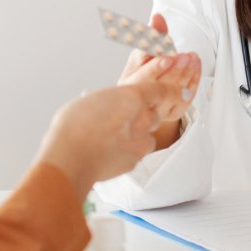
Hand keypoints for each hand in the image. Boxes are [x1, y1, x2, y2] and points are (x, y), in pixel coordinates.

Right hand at [36, 57, 190, 198]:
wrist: (70, 159)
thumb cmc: (73, 128)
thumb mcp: (90, 100)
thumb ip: (110, 101)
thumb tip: (111, 105)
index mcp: (131, 96)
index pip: (161, 90)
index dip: (171, 90)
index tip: (180, 90)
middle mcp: (141, 118)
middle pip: (154, 114)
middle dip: (143, 116)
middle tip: (122, 119)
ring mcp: (140, 141)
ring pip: (147, 136)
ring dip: (137, 135)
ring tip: (113, 138)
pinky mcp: (135, 161)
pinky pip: (138, 153)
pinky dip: (129, 151)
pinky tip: (110, 150)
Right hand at [117, 13, 199, 123]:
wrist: (145, 99)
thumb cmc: (142, 72)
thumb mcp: (144, 51)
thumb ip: (152, 35)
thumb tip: (158, 16)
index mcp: (129, 85)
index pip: (141, 77)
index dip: (155, 67)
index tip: (167, 57)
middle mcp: (142, 100)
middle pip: (159, 87)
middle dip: (174, 70)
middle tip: (185, 56)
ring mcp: (158, 109)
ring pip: (174, 93)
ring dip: (186, 74)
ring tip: (192, 58)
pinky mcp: (173, 112)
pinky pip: (186, 98)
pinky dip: (193, 80)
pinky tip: (196, 67)